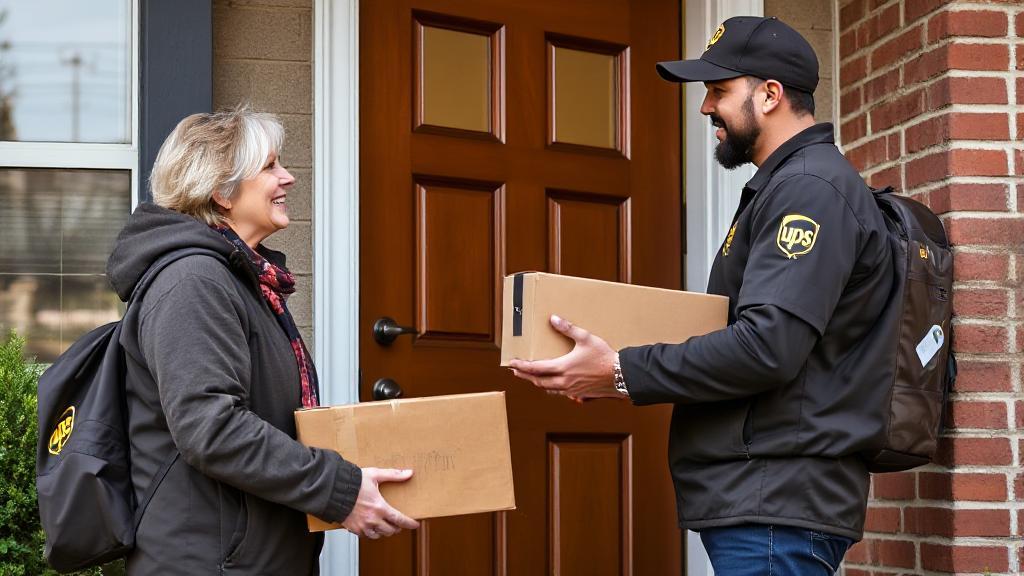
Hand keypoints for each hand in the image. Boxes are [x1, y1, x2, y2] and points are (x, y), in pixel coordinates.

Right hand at [342, 468, 419, 538]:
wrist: (332, 491)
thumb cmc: (353, 482)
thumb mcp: (375, 475)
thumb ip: (393, 474)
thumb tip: (409, 473)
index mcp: (380, 507)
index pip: (400, 520)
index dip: (410, 523)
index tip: (415, 524)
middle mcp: (372, 520)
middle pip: (391, 530)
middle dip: (396, 528)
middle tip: (398, 523)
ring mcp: (362, 526)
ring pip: (379, 535)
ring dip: (384, 531)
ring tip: (386, 525)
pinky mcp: (354, 529)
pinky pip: (366, 536)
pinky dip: (371, 533)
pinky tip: (372, 526)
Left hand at [507, 315, 622, 400]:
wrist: (621, 376)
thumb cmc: (604, 357)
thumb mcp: (586, 338)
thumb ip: (568, 328)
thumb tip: (553, 319)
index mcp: (562, 368)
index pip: (535, 368)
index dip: (521, 366)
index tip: (511, 363)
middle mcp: (564, 381)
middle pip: (538, 381)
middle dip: (525, 375)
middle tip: (516, 371)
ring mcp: (571, 390)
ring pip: (547, 388)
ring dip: (537, 382)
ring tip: (530, 377)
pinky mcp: (578, 394)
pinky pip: (559, 392)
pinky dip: (550, 388)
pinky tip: (551, 385)